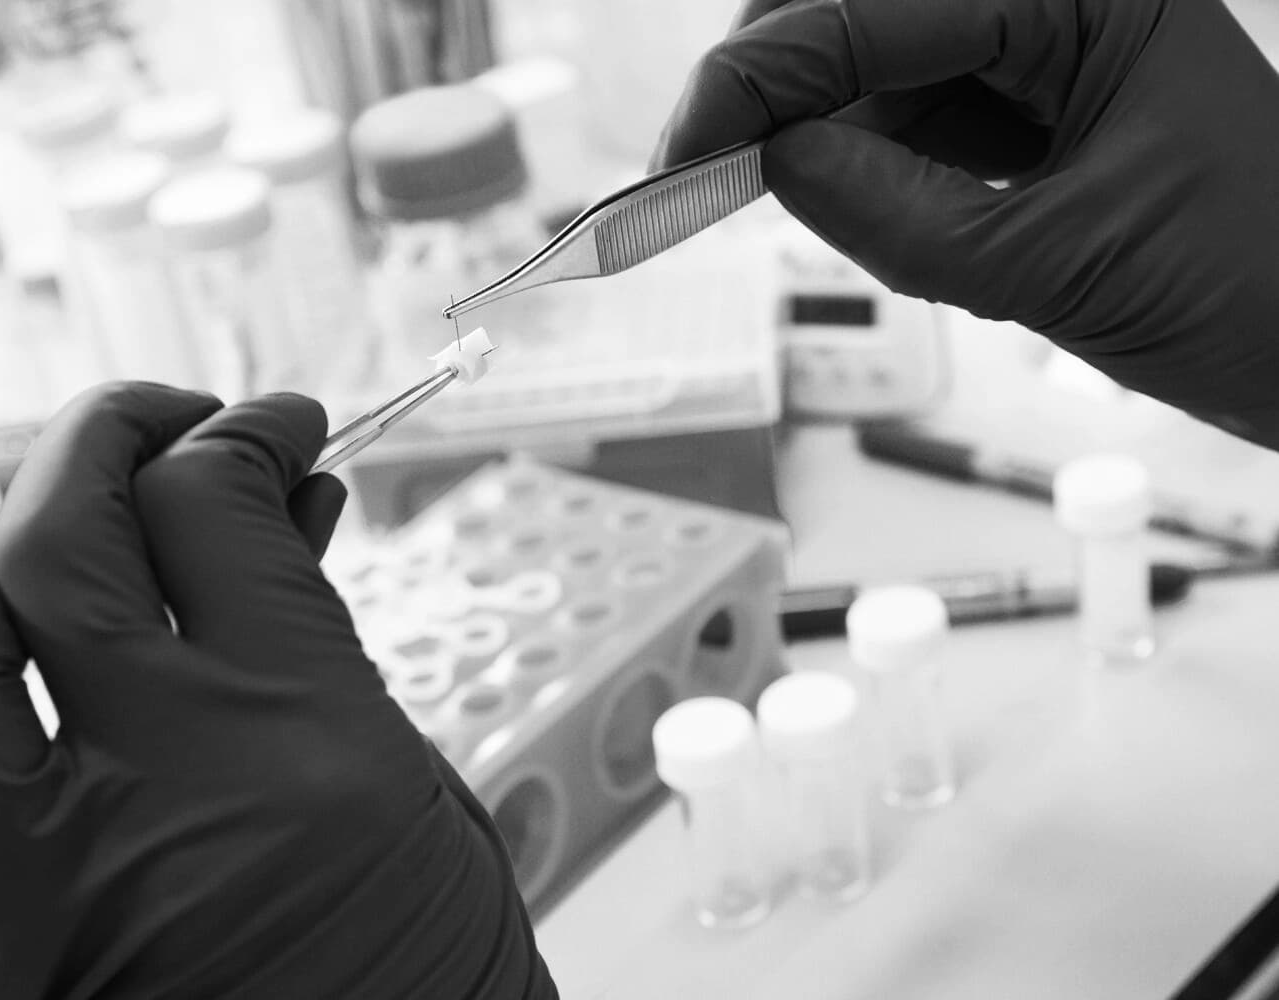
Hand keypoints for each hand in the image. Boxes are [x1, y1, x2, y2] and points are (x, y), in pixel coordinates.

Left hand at [0, 384, 553, 998]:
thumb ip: (319, 641)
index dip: (249, 435)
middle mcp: (160, 802)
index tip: (275, 429)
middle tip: (164, 427)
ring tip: (43, 553)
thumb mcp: (412, 775)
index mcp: (297, 740)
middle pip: (56, 548)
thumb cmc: (440, 964)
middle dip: (104, 439)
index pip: (216, 508)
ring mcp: (57, 906)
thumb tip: (279, 509)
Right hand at [654, 0, 1278, 447]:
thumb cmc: (1256, 292)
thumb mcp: (1058, 262)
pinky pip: (907, 114)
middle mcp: (1057, 2)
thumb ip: (897, 213)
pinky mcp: (1027, 109)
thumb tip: (771, 161)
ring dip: (803, 118)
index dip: (762, 76)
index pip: (874, 7)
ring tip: (740, 189)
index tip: (684, 149)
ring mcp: (1042, 50)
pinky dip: (852, 155)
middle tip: (697, 164)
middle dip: (773, 78)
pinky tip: (816, 191)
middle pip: (861, 7)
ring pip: (873, 58)